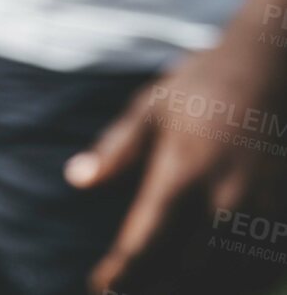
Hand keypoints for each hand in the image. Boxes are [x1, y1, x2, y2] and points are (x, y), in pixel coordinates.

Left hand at [67, 40, 286, 293]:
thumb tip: (77, 179)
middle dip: (154, 289)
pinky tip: (211, 283)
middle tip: (124, 293)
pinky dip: (235, 284)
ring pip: (227, 277)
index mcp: (183, 173)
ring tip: (162, 290)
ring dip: (194, 290)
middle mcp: (225, 200)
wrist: (272, 70)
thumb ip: (115, 150)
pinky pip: (261, 268)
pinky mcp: (286, 217)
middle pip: (185, 271)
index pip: (146, 243)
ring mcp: (263, 212)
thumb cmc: (202, 87)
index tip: (100, 285)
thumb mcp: (151, 109)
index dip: (122, 273)